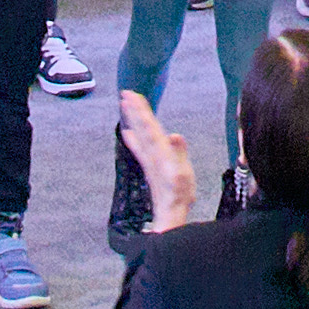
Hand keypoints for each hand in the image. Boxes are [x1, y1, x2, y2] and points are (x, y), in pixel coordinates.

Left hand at [121, 91, 205, 230]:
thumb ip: (179, 154)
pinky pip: (138, 146)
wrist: (169, 215)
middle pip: (141, 127)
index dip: (141, 110)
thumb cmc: (179, 196)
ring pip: (139, 134)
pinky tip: (127, 132)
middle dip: (134, 110)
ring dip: (132, 119)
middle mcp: (152, 154)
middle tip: (124, 92)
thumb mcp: (184, 175)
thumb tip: (173, 134)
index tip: (132, 95)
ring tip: (124, 104)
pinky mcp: (150, 166)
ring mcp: (149, 160)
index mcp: (160, 152)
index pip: (149, 126)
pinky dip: (132, 136)